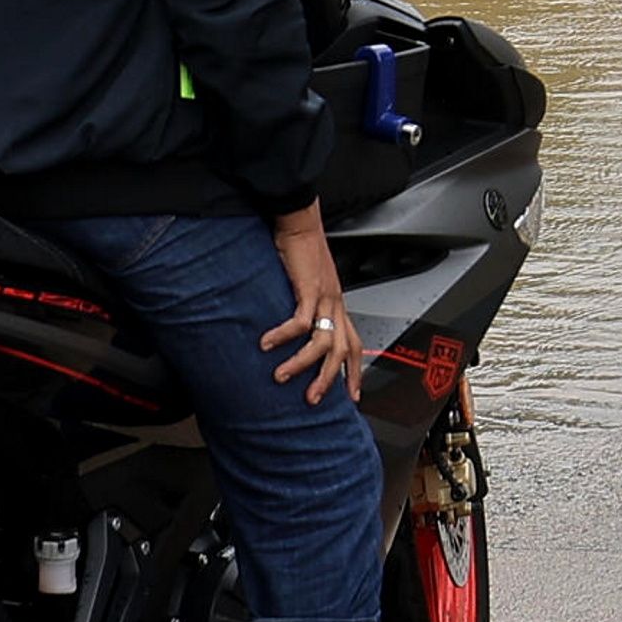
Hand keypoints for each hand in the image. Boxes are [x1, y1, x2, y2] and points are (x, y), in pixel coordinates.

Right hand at [259, 203, 360, 406]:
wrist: (299, 222)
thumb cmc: (300, 251)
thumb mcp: (305, 286)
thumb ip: (303, 309)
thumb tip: (291, 330)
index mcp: (337, 306)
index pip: (354, 345)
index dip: (354, 372)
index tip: (351, 396)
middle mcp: (336, 304)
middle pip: (341, 351)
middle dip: (329, 379)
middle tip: (313, 399)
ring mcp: (325, 297)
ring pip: (323, 342)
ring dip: (303, 364)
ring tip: (281, 376)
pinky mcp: (310, 288)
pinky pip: (300, 320)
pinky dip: (284, 335)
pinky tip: (267, 344)